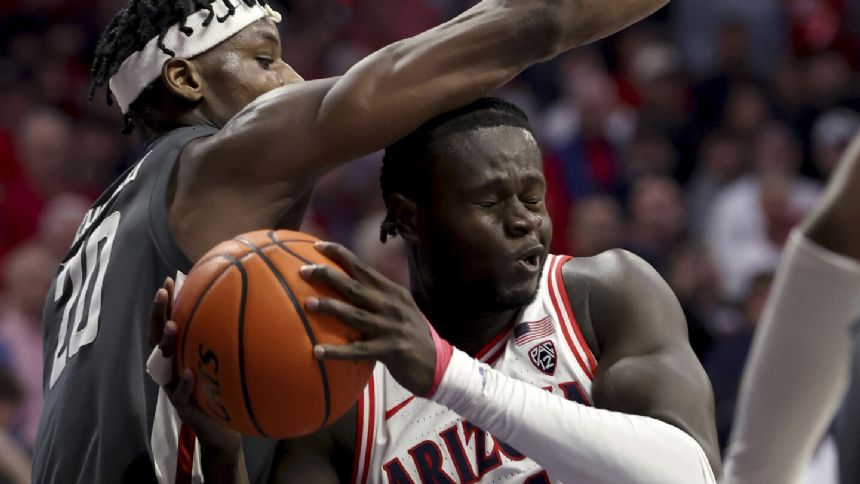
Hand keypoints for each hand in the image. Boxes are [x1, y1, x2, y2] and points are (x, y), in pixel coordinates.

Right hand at [148, 278, 242, 455]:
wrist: (222, 430)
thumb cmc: (222, 390)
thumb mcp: (222, 362)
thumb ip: (223, 340)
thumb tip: (244, 306)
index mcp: (179, 355)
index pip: (166, 324)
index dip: (165, 305)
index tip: (169, 281)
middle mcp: (171, 367)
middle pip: (157, 338)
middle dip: (158, 314)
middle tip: (161, 293)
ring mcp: (173, 387)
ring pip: (164, 363)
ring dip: (166, 343)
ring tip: (172, 326)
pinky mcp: (183, 407)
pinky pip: (180, 395)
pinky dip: (183, 383)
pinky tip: (188, 372)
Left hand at [300, 242, 435, 395]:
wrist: (439, 365)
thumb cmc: (411, 336)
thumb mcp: (400, 309)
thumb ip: (379, 298)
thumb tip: (346, 287)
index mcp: (392, 292)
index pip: (363, 268)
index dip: (340, 255)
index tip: (316, 246)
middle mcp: (391, 305)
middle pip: (355, 286)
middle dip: (328, 275)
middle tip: (303, 270)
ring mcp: (391, 327)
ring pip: (355, 315)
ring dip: (330, 308)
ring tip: (307, 304)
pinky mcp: (391, 351)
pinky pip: (358, 351)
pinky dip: (337, 352)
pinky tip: (317, 352)